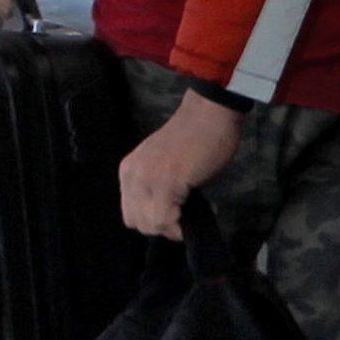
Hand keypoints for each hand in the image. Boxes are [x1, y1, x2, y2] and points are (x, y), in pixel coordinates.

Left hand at [118, 92, 242, 236]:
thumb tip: (169, 215)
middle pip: (138, 223)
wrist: (210, 113)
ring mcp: (146, 180)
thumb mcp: (166, 166)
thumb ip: (158, 189)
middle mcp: (131, 176)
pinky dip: (183, 224)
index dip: (156, 220)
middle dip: (165, 226)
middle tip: (189, 213)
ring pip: (151, 225)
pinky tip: (205, 207)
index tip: (180, 212)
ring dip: (175, 226)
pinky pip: (165, 220)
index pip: (132, 214)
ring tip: (198, 208)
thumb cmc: (197, 136)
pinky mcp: (164, 184)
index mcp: (129, 171)